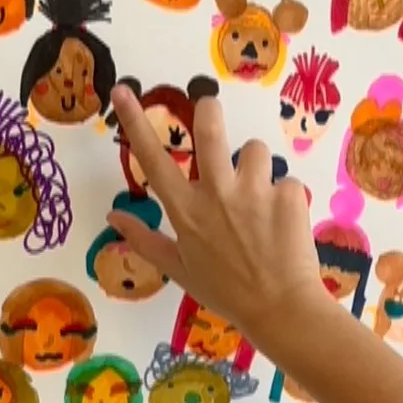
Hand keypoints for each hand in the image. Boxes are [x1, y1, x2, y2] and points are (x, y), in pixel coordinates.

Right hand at [107, 85, 328, 362]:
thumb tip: (113, 215)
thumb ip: (145, 240)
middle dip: (209, 110)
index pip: (153, 158)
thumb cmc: (226, 292)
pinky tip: (284, 226)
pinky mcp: (288, 194)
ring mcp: (254, 190)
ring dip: (257, 170)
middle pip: (210, 125)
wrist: (281, 310)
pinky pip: (285, 181)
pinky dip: (285, 199)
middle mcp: (216, 192)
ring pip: (254, 151)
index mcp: (185, 210)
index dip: (135, 121)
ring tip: (261, 205)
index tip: (123, 91)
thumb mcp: (179, 269)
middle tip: (211, 110)